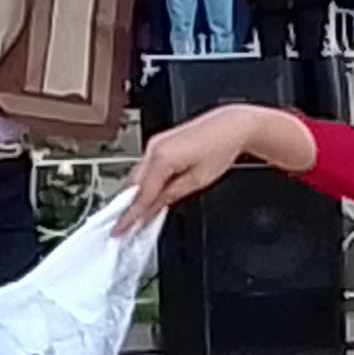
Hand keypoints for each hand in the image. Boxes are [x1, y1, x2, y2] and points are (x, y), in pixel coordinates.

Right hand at [113, 112, 252, 232]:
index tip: (122, 228)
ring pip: (138, 175)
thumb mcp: (198, 181)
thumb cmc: (221, 148)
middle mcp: (153, 148)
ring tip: (139, 212)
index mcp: (162, 158)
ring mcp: (155, 143)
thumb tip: (155, 207)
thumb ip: (171, 195)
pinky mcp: (160, 142)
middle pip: (134, 184)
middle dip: (130, 205)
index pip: (142, 194)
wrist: (231, 126)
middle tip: (128, 225)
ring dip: (137, 193)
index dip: (131, 215)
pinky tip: (150, 193)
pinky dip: (145, 181)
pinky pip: (145, 166)